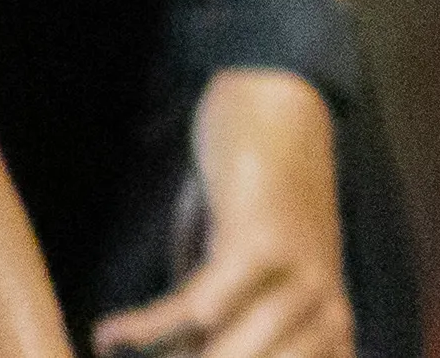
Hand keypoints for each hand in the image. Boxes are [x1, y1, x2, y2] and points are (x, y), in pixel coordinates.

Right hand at [94, 69, 353, 357]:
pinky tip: (108, 333)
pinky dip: (145, 328)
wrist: (278, 107)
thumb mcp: (247, 287)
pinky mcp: (263, 245)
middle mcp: (328, 316)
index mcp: (331, 333)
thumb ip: (226, 337)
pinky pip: (196, 309)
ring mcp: (302, 282)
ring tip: (109, 354)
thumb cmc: (253, 204)